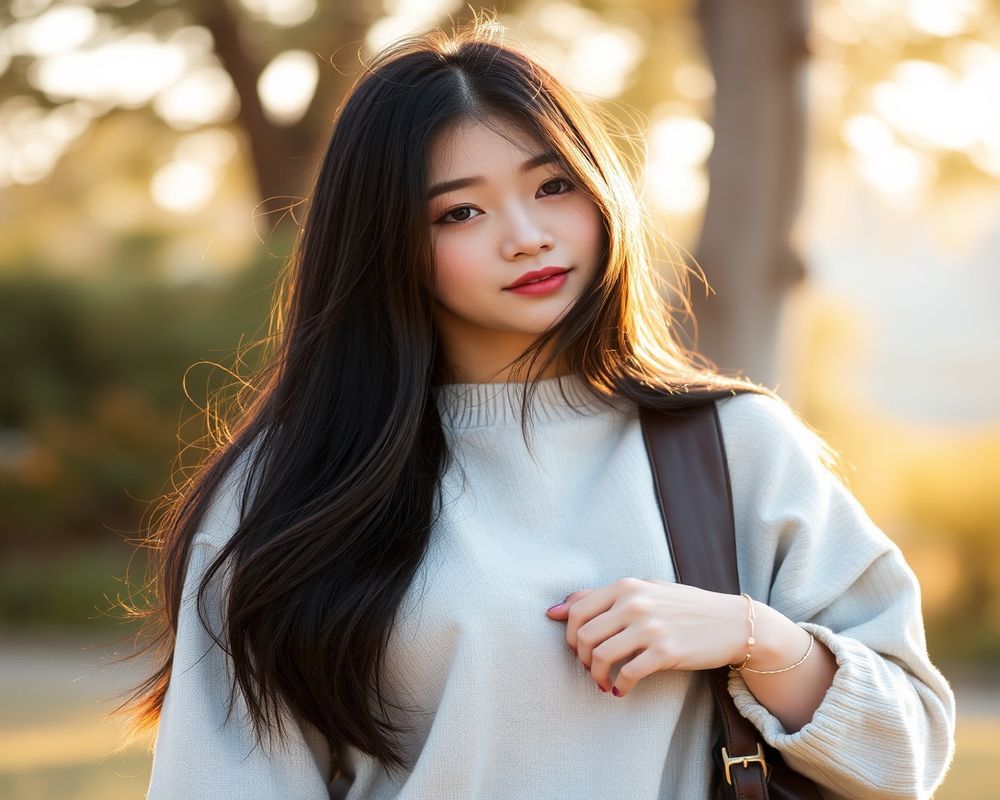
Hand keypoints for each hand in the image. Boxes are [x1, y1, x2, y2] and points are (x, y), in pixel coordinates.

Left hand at [545, 578, 746, 696]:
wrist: (733, 623)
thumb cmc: (683, 606)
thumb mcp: (643, 590)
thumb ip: (600, 597)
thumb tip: (555, 610)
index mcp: (626, 585)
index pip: (576, 611)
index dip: (570, 636)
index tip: (579, 650)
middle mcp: (635, 603)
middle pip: (584, 636)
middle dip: (581, 659)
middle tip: (591, 669)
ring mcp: (651, 627)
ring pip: (601, 656)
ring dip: (597, 676)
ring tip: (604, 682)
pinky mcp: (666, 651)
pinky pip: (628, 674)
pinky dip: (619, 686)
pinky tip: (622, 690)